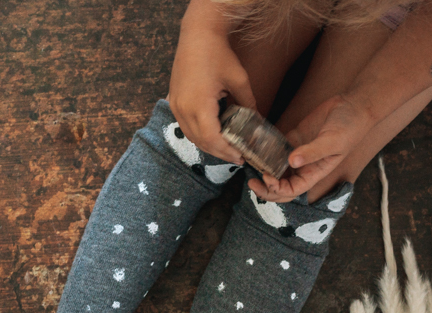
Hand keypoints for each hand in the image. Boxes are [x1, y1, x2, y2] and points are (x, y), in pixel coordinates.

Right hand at [167, 16, 253, 165]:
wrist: (197, 36)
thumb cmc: (218, 54)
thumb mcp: (239, 79)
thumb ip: (248, 103)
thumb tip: (257, 120)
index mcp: (199, 105)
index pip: (212, 139)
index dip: (226, 151)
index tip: (241, 157)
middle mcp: (183, 109)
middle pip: (201, 141)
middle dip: (219, 152)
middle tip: (237, 157)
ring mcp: (176, 106)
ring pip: (191, 136)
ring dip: (208, 145)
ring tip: (226, 148)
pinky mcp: (174, 101)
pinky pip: (185, 126)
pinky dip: (199, 134)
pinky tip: (212, 134)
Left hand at [249, 95, 374, 201]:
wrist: (353, 106)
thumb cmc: (350, 127)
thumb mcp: (333, 141)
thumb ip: (313, 152)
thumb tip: (292, 162)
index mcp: (314, 173)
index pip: (292, 191)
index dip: (277, 189)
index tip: (267, 177)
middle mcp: (304, 167)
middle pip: (280, 186)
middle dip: (265, 188)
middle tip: (251, 180)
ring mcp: (297, 153)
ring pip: (275, 169)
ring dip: (262, 170)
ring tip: (249, 164)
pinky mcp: (293, 138)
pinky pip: (275, 149)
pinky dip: (264, 151)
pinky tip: (254, 147)